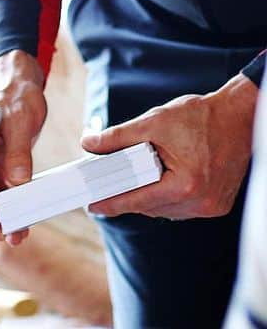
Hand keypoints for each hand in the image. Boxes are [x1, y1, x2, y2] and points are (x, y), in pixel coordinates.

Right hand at [0, 49, 46, 244]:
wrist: (20, 84)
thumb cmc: (15, 94)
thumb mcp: (19, 119)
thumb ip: (17, 151)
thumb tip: (19, 183)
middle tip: (6, 233)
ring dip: (1, 214)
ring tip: (17, 235)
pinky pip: (2, 189)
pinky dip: (12, 205)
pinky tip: (23, 223)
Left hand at [82, 72, 257, 219]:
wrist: (238, 118)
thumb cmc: (199, 117)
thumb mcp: (152, 122)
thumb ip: (117, 136)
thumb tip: (89, 143)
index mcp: (187, 185)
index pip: (139, 200)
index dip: (112, 203)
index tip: (92, 206)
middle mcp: (202, 202)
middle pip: (151, 207)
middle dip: (126, 197)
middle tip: (101, 190)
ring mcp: (212, 206)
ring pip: (166, 210)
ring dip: (145, 198)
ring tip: (123, 184)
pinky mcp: (218, 204)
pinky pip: (181, 207)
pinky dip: (164, 197)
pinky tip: (152, 184)